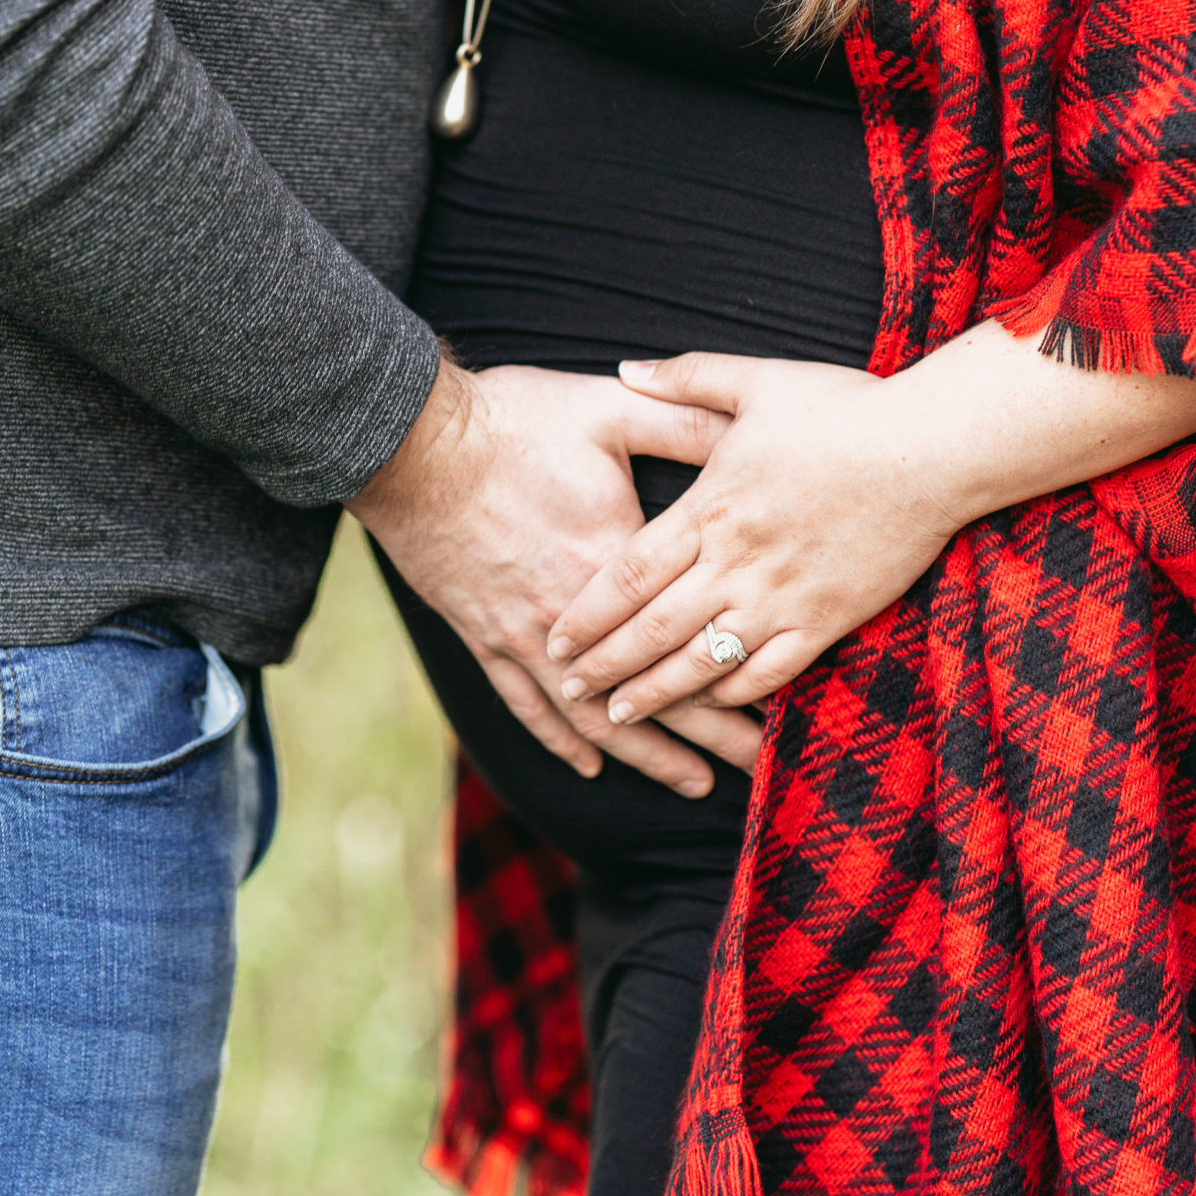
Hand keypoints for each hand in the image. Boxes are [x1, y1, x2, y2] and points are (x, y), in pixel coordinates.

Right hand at [351, 360, 764, 795]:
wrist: (411, 446)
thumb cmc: (512, 422)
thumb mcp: (609, 410)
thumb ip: (683, 421)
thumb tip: (749, 427)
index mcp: (619, 565)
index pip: (695, 642)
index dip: (744, 681)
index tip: (785, 708)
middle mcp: (575, 619)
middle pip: (658, 696)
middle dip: (714, 740)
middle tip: (760, 771)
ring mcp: (524, 634)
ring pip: (594, 716)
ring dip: (647, 755)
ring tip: (692, 785)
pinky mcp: (483, 635)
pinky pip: (525, 704)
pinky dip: (560, 740)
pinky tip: (590, 765)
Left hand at [546, 353, 964, 726]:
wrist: (932, 449)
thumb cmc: (844, 409)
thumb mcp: (756, 380)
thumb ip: (684, 377)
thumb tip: (625, 367)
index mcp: (710, 508)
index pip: (628, 574)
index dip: (587, 613)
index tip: (554, 638)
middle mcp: (737, 562)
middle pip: (654, 628)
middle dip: (605, 665)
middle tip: (569, 688)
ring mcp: (783, 597)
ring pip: (704, 661)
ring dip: (656, 693)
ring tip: (619, 717)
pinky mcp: (829, 619)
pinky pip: (770, 671)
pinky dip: (733, 693)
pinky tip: (708, 705)